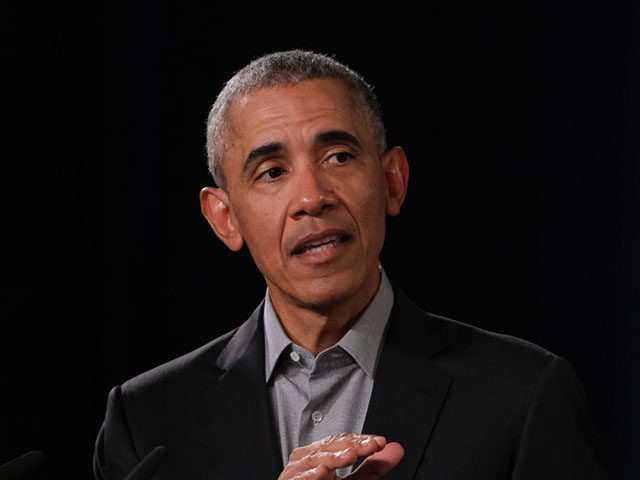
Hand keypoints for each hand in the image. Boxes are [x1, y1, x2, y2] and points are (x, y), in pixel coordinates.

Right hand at [278, 432, 404, 479]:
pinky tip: (322, 472)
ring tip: (350, 455)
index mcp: (323, 454)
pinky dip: (310, 476)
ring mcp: (295, 472)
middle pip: (329, 446)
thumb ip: (373, 467)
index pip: (342, 441)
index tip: (380, 443)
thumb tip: (396, 449)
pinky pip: (298, 479)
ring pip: (315, 459)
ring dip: (333, 457)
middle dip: (351, 445)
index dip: (361, 440)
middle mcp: (308, 459)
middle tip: (371, 446)